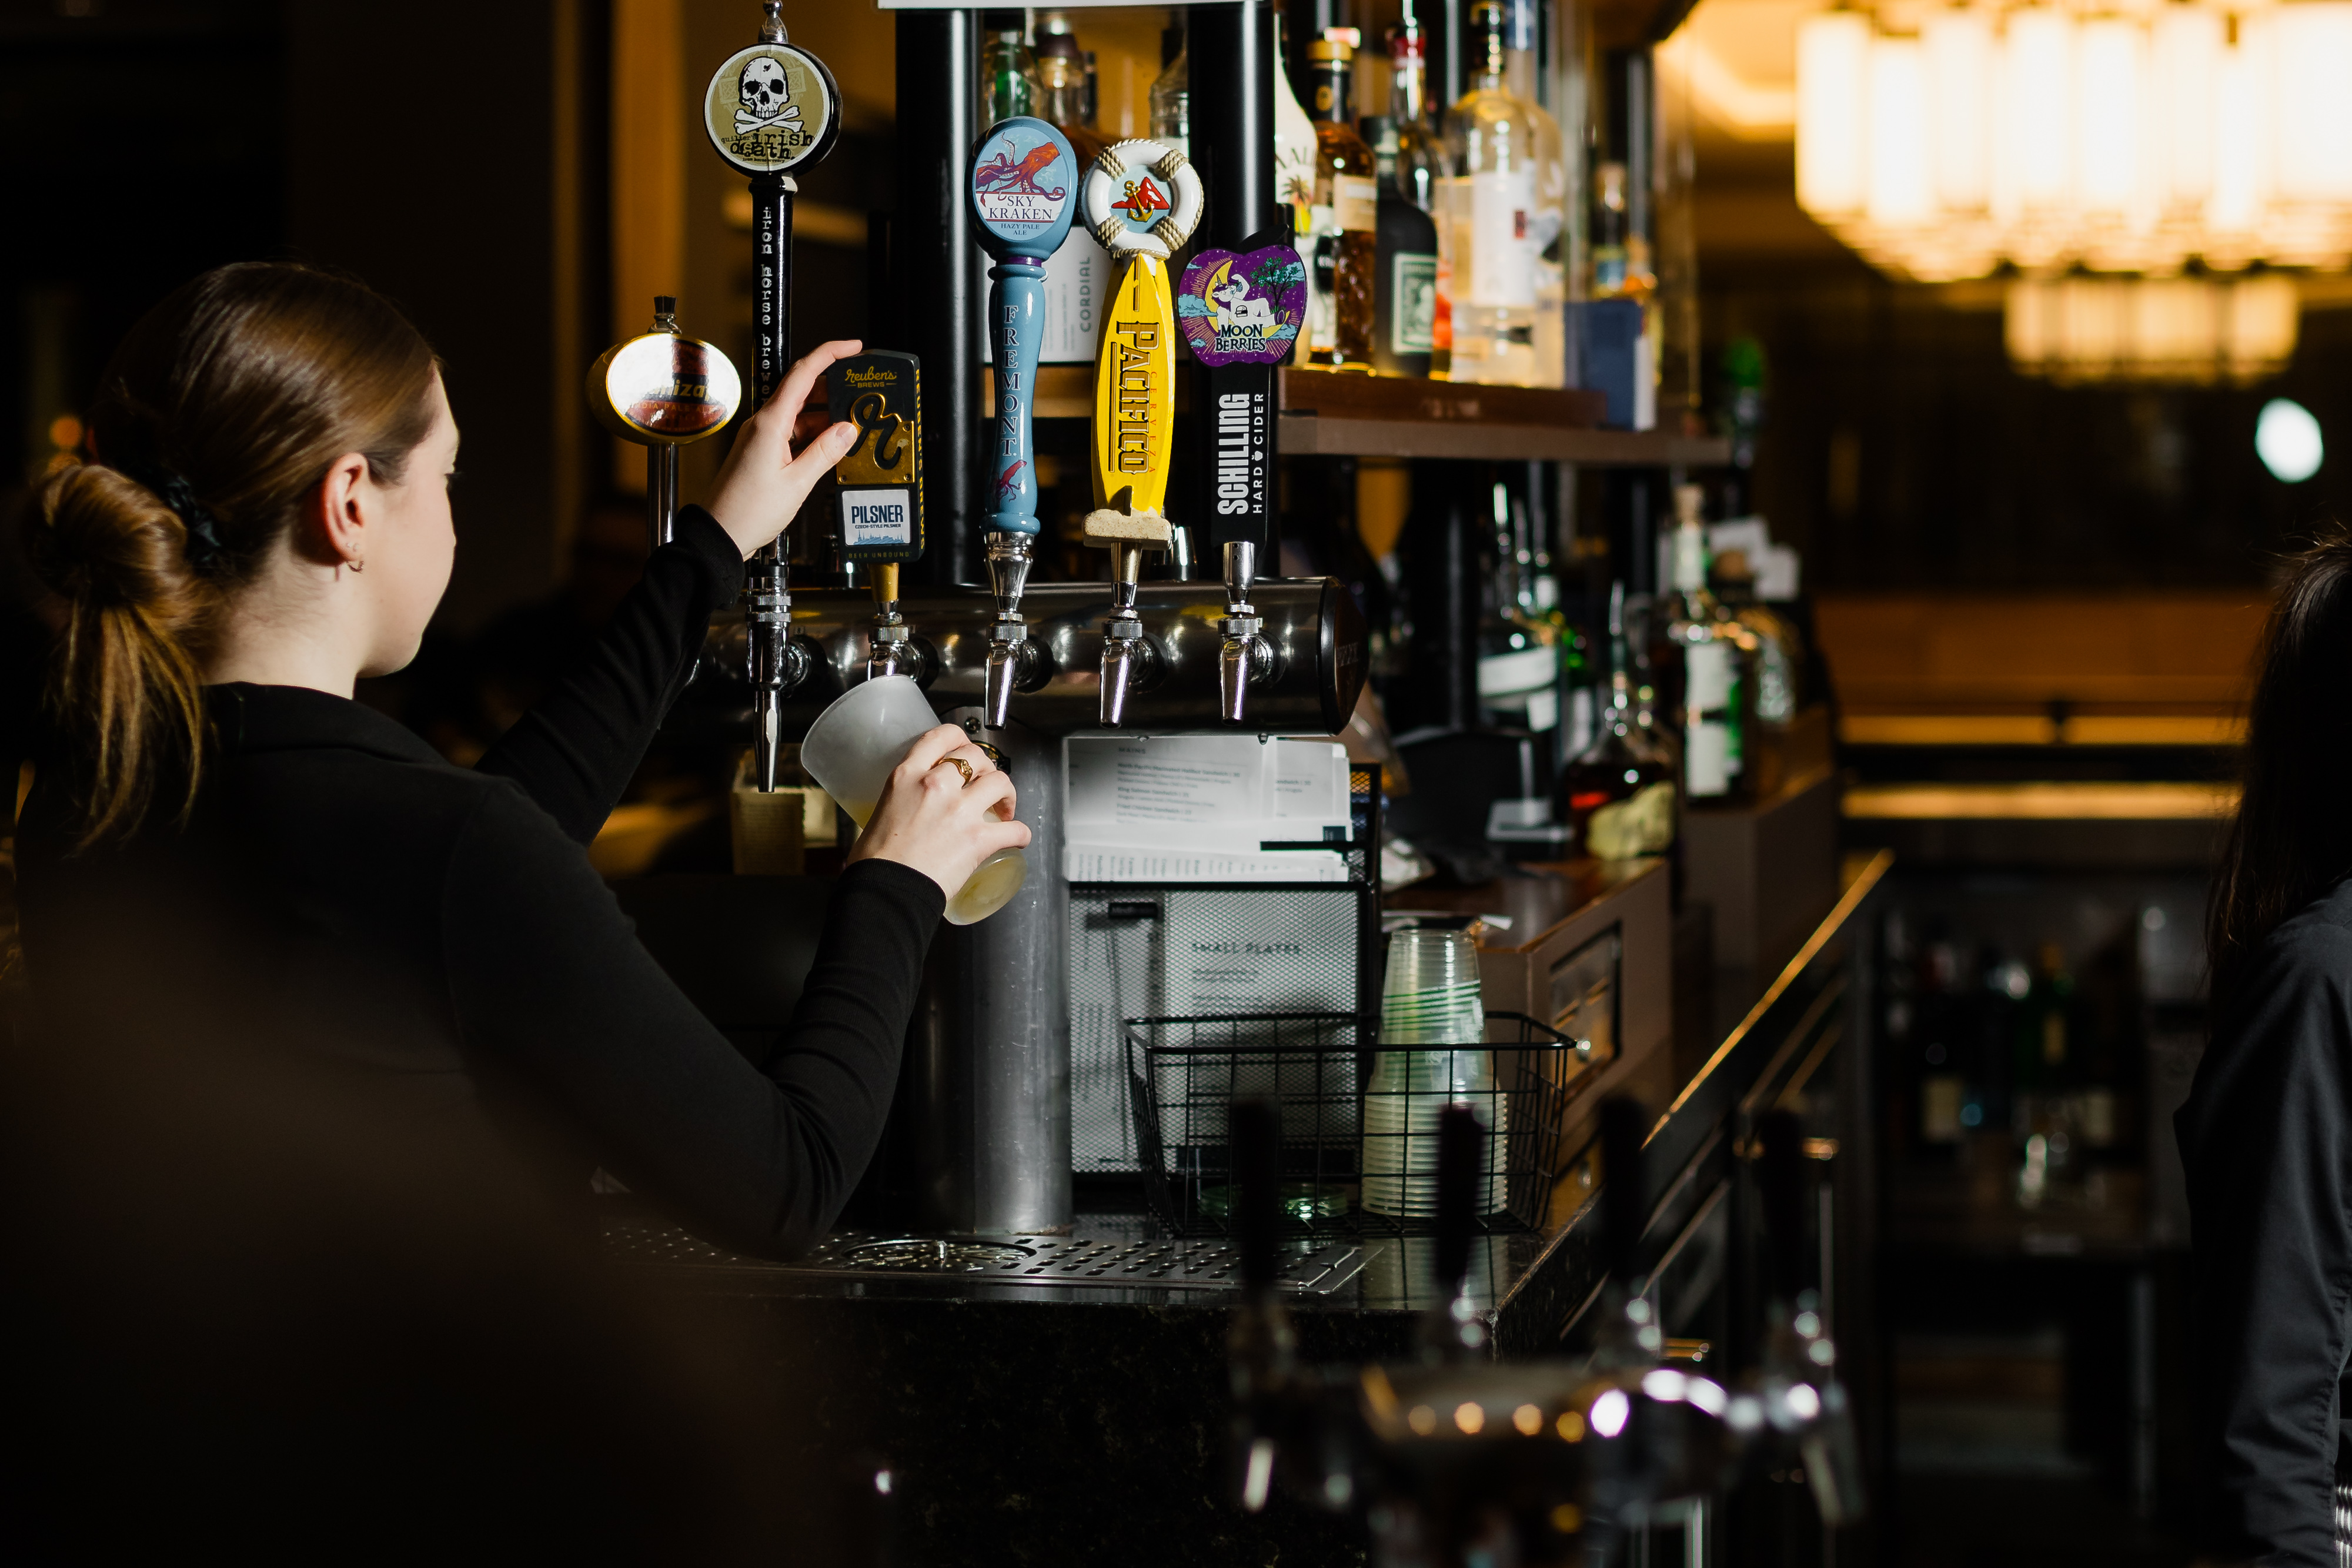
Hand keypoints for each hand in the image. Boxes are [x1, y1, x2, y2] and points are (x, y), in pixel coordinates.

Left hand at [704, 339, 863, 558]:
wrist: (719, 534)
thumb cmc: (748, 511)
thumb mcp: (797, 483)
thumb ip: (825, 453)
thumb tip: (847, 430)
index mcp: (770, 423)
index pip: (802, 374)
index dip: (829, 354)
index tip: (852, 348)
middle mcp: (763, 424)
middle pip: (801, 391)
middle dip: (833, 388)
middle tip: (860, 392)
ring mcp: (760, 438)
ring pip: (798, 414)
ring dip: (825, 415)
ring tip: (852, 423)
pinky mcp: (761, 452)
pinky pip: (791, 433)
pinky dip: (812, 434)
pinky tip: (830, 445)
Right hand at [846, 725, 1031, 900]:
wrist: (885, 891)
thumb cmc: (875, 861)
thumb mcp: (880, 811)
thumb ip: (899, 799)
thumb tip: (905, 808)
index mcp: (907, 775)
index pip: (942, 735)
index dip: (960, 738)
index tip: (965, 749)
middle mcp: (936, 785)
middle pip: (976, 755)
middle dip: (986, 767)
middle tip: (985, 783)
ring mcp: (960, 811)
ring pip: (1001, 782)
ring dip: (1007, 794)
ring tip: (1003, 808)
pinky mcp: (978, 839)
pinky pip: (1015, 829)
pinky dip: (1021, 833)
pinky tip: (1018, 838)